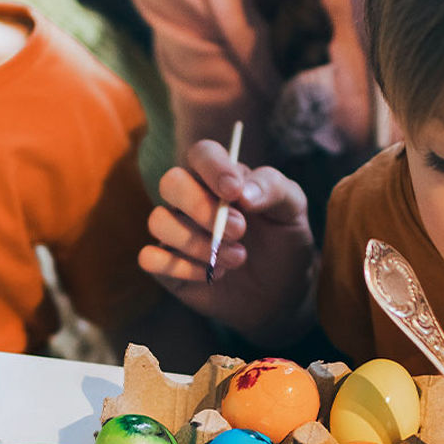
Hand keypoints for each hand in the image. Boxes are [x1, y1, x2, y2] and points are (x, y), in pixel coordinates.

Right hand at [139, 138, 315, 346]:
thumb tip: (243, 193)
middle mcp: (191, 198)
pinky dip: (180, 267)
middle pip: (171, 182)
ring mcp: (175, 230)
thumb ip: (273, 188)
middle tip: (239, 231)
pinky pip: (150, 258)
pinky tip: (212, 275)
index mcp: (219, 176)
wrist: (281, 291)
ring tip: (236, 259)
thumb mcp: (293, 209)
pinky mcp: (167, 264)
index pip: (201, 153)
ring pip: (159, 221)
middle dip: (202, 208)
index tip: (234, 192)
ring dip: (198, 243)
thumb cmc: (283, 240)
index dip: (213, 168)